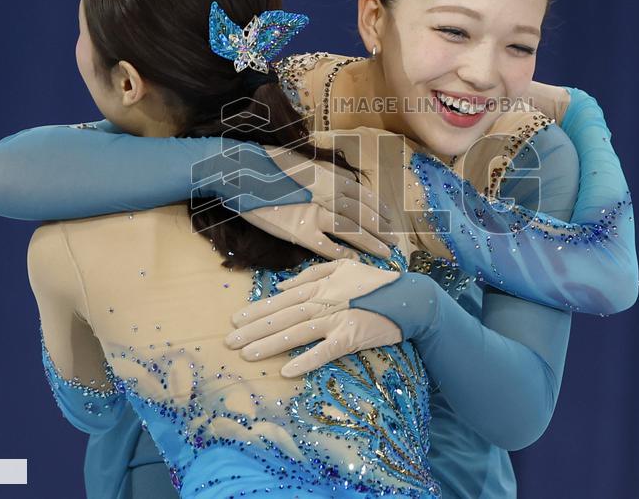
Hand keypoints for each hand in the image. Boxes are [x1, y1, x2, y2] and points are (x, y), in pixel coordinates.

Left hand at [224, 259, 402, 376]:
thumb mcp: (343, 267)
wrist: (410, 298)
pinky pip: (324, 351)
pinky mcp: (351, 337)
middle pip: (282, 316)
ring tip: (247, 355)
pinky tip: (287, 370)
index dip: (257, 310)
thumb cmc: (376, 283)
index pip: (282, 299)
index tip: (235, 320)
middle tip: (228, 342)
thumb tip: (282, 286)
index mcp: (320, 286)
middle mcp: (324, 302)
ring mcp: (337, 319)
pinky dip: (306, 360)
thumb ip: (312, 275)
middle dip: (254, 329)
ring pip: (297, 332)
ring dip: (270, 344)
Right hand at [263, 146, 393, 256]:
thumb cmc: (270, 165)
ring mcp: (315, 212)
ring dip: (371, 242)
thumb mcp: (305, 163)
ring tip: (385, 253)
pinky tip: (355, 260)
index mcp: (330, 176)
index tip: (390, 220)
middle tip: (395, 242)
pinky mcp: (299, 230)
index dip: (379, 210)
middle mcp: (328, 193)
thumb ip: (326, 176)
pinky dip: (343, 253)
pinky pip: (327, 246)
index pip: (364, 195)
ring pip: (352, 230)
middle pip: (363, 214)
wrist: (241, 171)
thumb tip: (343, 185)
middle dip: (381, 229)